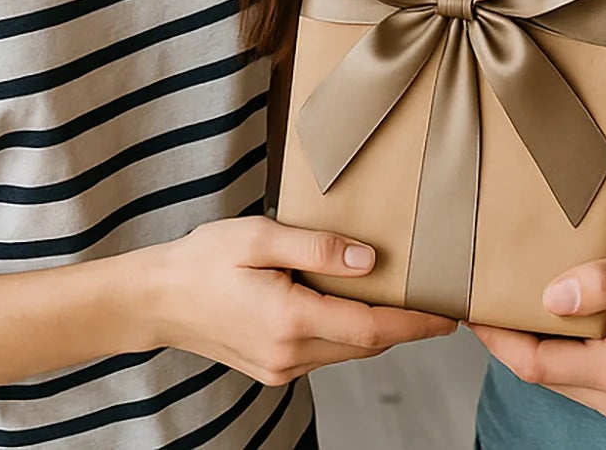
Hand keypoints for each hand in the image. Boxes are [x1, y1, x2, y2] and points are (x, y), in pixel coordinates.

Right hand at [145, 216, 456, 384]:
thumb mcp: (260, 236)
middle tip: (436, 299)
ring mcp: (279, 367)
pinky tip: (350, 305)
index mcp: (290, 320)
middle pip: (364, 344)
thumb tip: (368, 258)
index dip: (415, 323)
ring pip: (345, 351)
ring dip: (374, 329)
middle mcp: (289, 354)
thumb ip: (317, 247)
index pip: (371, 330)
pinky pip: (323, 353)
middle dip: (403, 325)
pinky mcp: (271, 368)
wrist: (156, 299)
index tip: (449, 315)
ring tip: (402, 296)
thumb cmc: (205, 258)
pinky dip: (345, 332)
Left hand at [472, 222, 605, 424]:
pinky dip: (555, 342)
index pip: (537, 363)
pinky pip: (574, 369)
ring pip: (555, 372)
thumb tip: (553, 296)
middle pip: (541, 371)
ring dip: (531, 338)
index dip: (498, 336)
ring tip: (506, 294)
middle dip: (508, 336)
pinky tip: (546, 308)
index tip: (470, 305)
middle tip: (481, 292)